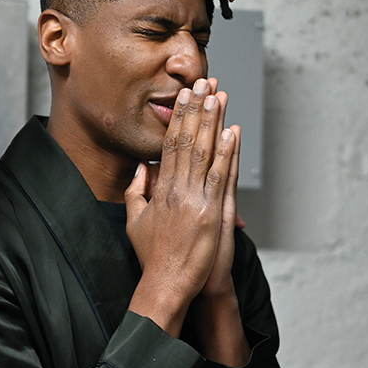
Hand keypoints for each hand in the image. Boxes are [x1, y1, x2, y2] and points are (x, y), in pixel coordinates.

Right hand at [125, 78, 237, 336]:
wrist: (166, 283)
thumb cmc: (152, 256)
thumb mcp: (135, 221)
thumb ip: (137, 193)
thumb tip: (141, 170)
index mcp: (160, 190)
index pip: (170, 144)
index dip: (179, 118)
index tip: (184, 96)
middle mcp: (177, 190)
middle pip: (188, 141)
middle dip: (197, 109)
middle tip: (203, 83)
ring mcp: (196, 200)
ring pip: (206, 152)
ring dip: (214, 122)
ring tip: (219, 96)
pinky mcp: (212, 213)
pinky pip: (221, 176)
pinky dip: (227, 152)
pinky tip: (233, 131)